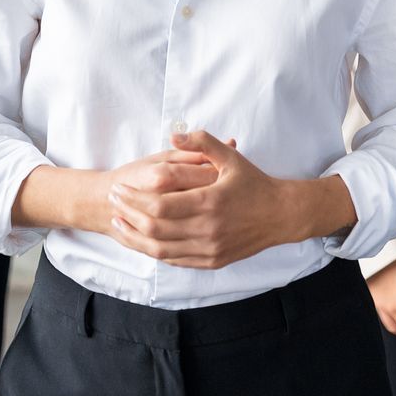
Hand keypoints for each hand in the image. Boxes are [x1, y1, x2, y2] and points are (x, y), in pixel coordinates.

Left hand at [107, 130, 353, 269]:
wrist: (282, 215)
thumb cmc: (254, 183)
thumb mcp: (231, 158)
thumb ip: (202, 143)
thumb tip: (173, 134)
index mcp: (210, 202)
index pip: (159, 205)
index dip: (133, 198)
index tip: (118, 188)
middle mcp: (208, 230)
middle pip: (154, 228)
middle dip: (128, 214)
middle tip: (113, 202)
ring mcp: (210, 249)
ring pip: (160, 249)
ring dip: (134, 236)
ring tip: (118, 222)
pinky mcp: (212, 261)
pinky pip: (175, 260)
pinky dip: (154, 250)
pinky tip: (142, 238)